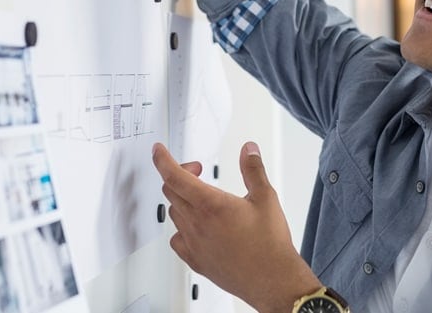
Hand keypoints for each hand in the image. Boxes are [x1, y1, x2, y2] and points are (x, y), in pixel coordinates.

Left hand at [152, 142, 322, 312]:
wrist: (272, 279)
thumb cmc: (269, 244)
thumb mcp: (266, 198)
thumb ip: (253, 170)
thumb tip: (248, 150)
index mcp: (212, 205)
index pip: (175, 176)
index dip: (163, 160)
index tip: (159, 151)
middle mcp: (198, 224)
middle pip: (171, 192)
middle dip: (180, 175)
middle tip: (197, 171)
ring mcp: (194, 244)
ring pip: (174, 214)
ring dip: (181, 199)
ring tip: (201, 198)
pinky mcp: (196, 260)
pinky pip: (176, 239)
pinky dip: (181, 227)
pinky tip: (195, 227)